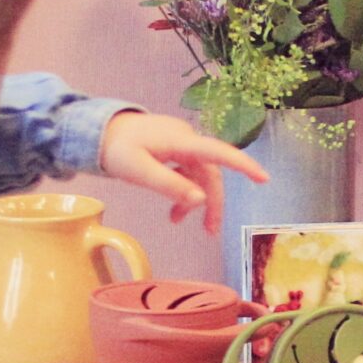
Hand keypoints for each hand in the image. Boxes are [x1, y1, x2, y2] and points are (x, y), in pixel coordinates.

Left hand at [100, 112, 267, 233]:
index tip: (263, 179)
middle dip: (212, 202)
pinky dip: (184, 189)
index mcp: (181, 141)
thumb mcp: (139, 172)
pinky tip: (173, 207)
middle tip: (210, 232)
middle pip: (210, 172)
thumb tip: (201, 201)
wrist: (99, 130)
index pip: (218, 153)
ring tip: (177, 222)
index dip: (243, 165)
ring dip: (194, 199)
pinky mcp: (174, 148)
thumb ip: (170, 186)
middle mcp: (186, 139)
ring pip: (199, 174)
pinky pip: (188, 170)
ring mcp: (181, 143)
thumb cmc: (116, 149)